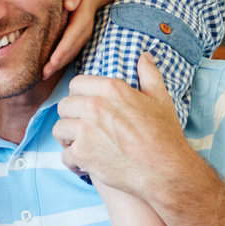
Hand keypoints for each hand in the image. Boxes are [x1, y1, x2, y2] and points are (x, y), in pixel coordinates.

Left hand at [42, 0, 98, 78]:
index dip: (62, 50)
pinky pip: (70, 53)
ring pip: (71, 54)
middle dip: (58, 63)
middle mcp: (85, 31)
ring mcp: (83, 37)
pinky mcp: (79, 40)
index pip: (71, 36)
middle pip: (71, 50)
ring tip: (44, 75)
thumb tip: (68, 5)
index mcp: (83, 18)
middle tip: (44, 74)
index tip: (52, 60)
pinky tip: (50, 68)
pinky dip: (61, 62)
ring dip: (59, 66)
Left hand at [53, 53, 204, 202]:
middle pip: (64, 106)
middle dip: (71, 117)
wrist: (165, 170)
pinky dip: (73, 162)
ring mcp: (85, 130)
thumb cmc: (164, 135)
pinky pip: (64, 155)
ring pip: (59, 130)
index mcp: (111, 89)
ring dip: (68, 139)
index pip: (76, 84)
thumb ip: (149, 74)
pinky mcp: (82, 154)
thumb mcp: (160, 99)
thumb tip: (145, 56)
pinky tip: (84, 165)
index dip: (80, 96)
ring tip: (80, 145)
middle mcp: (94, 106)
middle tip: (83, 128)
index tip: (86, 107)